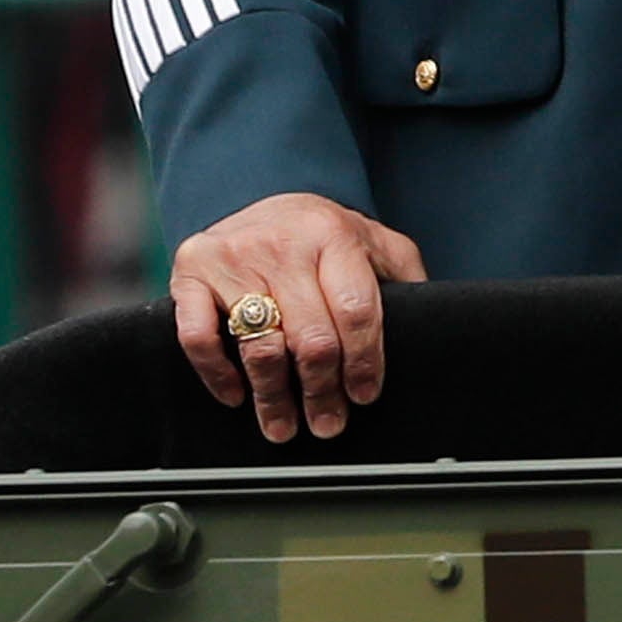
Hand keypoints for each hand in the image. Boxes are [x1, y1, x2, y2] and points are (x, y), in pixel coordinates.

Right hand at [170, 193, 426, 443]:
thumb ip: (405, 278)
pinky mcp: (189, 272)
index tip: (363, 396)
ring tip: (283, 427)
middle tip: (328, 424)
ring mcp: (232, 257)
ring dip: (272, 396)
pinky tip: (236, 396)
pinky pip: (198, 336)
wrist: (261, 195)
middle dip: (321, 391)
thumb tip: (431, 327)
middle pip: (309, 337)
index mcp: (335, 236)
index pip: (356, 311)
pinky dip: (217, 374)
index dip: (363, 361)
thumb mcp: (376, 242)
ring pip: (258, 343)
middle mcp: (283, 244)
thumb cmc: (325, 233)